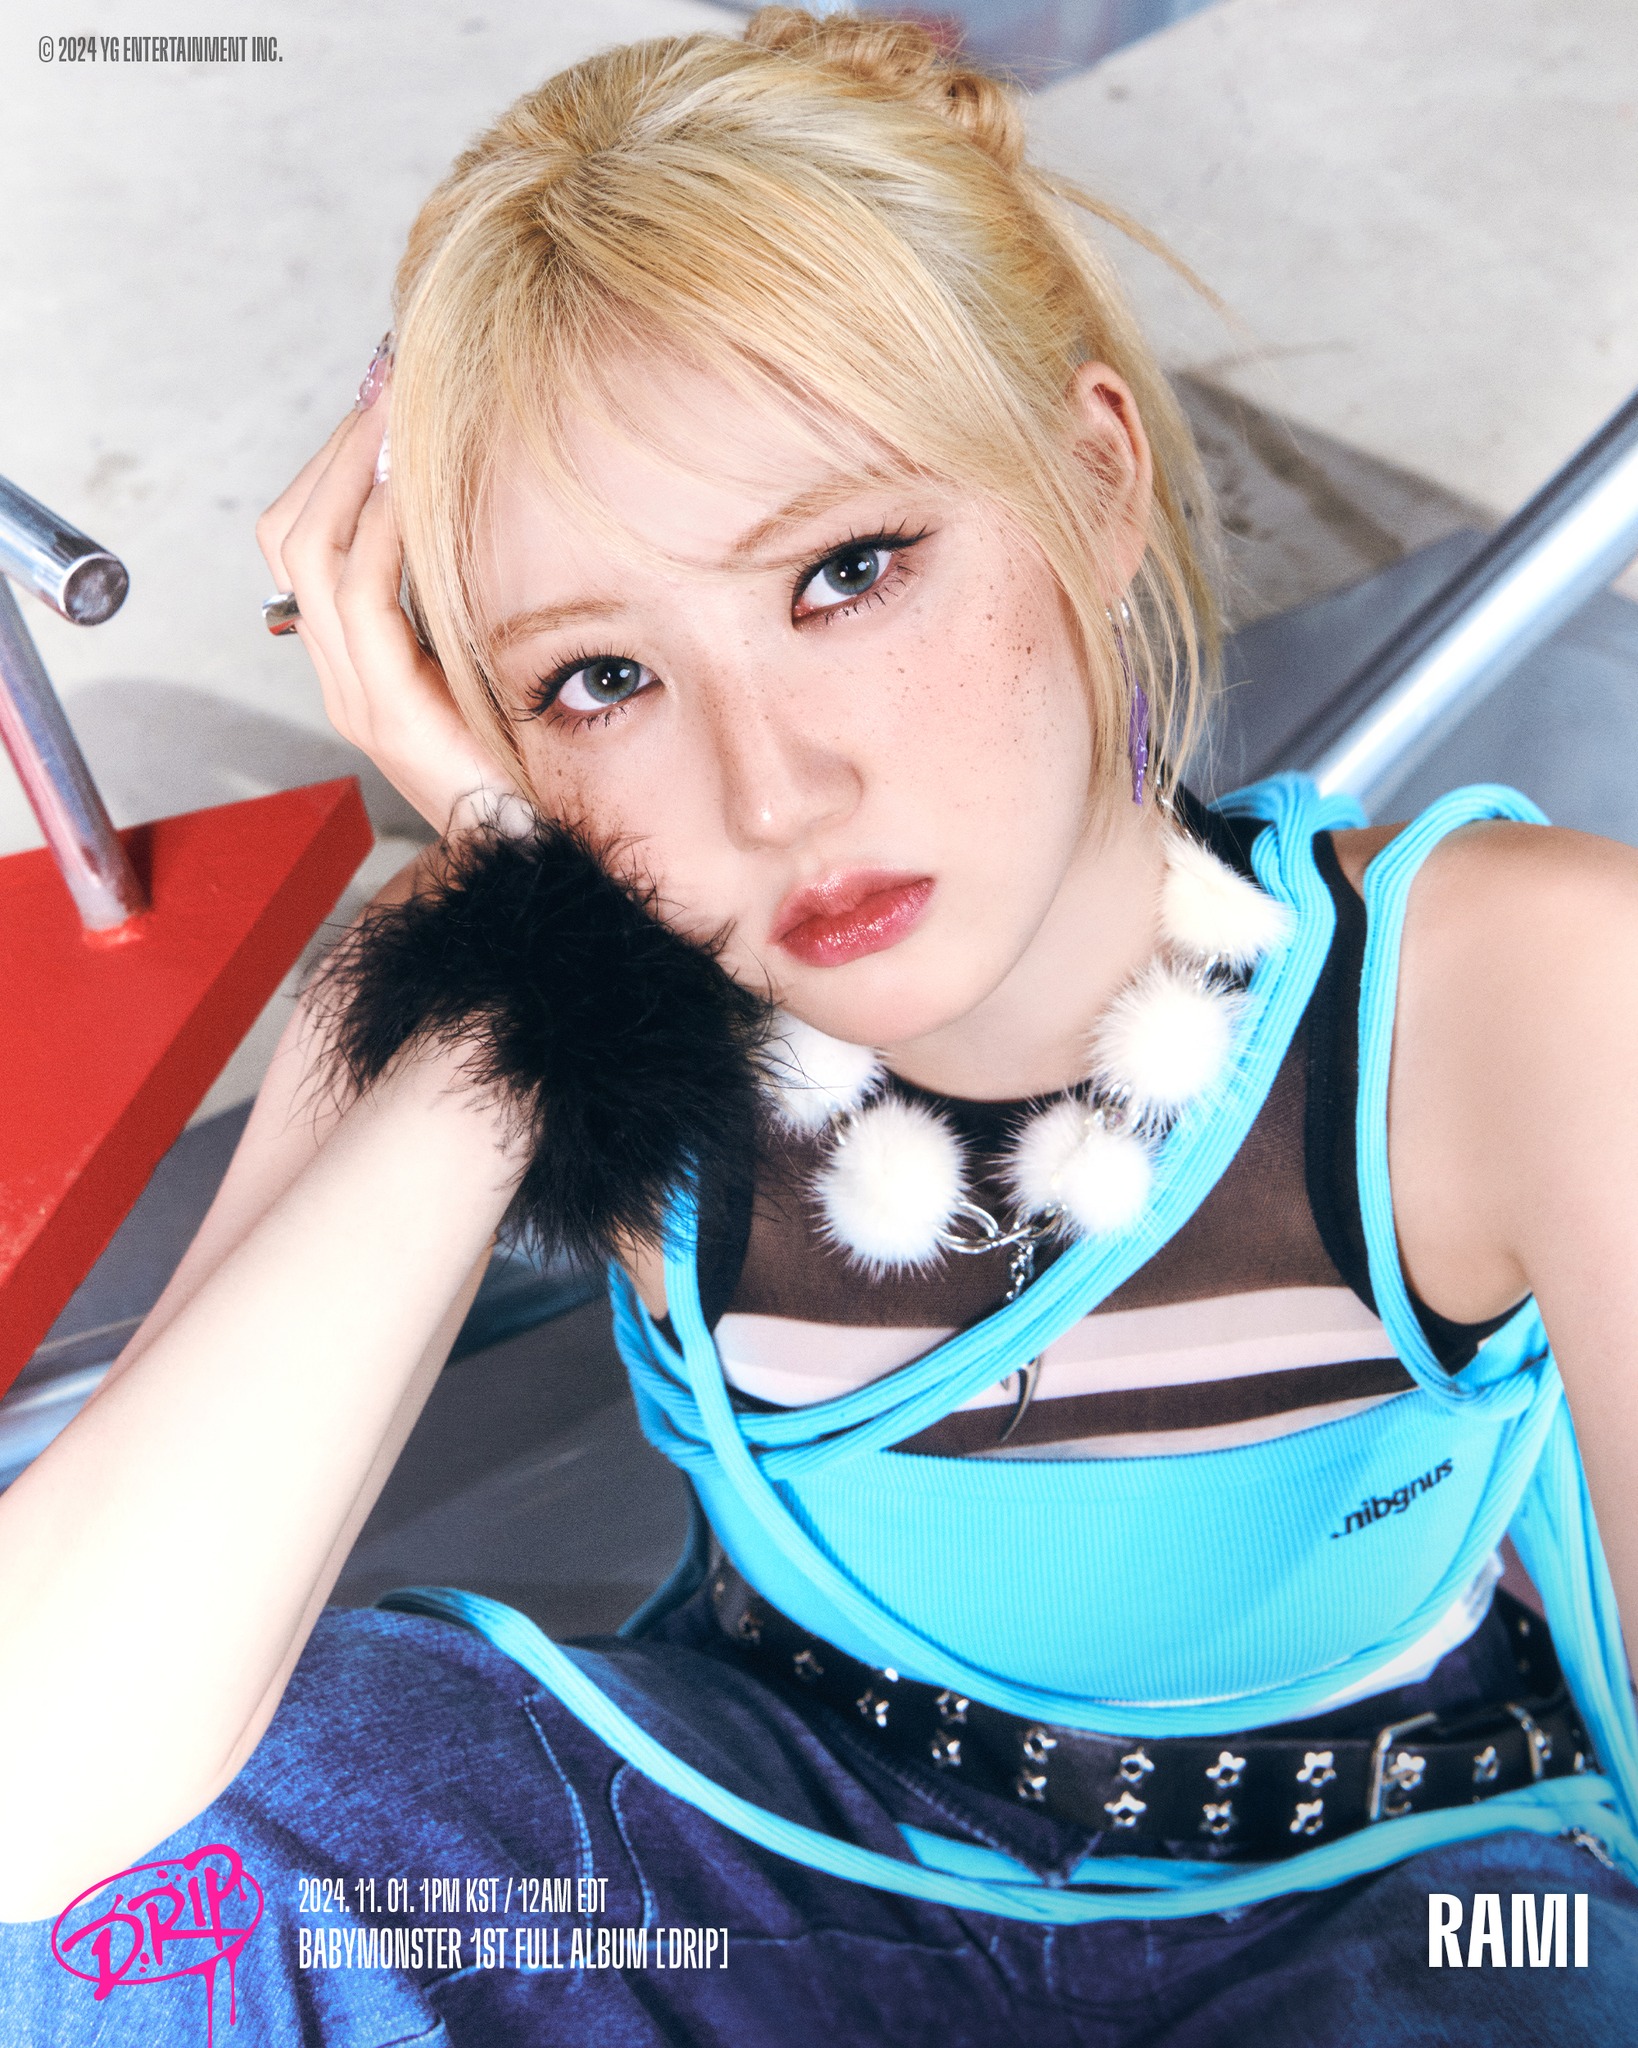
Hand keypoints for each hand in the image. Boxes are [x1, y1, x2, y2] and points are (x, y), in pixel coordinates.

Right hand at [258, 393, 526, 838]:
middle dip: (339, 450)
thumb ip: (472, 604)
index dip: (341, 465)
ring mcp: (356, 697)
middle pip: (292, 534)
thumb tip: (484, 511)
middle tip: (390, 385)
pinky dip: (384, 528)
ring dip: (355, 469)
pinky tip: (417, 486)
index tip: (390, 401)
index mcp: (362, 662)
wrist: (543, 860)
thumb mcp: (499, 663)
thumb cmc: (537, 768)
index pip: (308, 541)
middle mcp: (342, 676)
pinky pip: (361, 597)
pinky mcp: (386, 714)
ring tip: (399, 412)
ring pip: (311, 552)